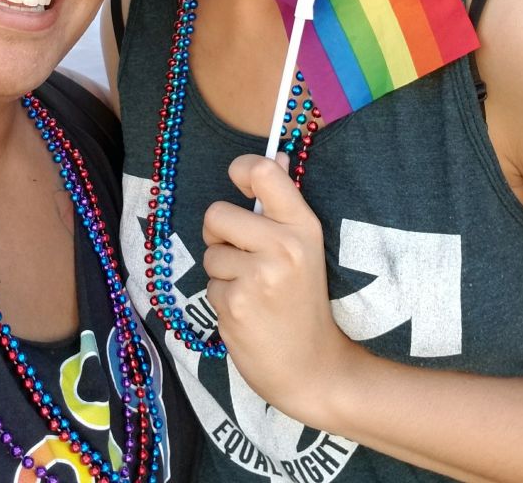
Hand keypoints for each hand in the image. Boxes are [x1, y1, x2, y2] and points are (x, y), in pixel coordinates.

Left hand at [203, 154, 353, 422]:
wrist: (314, 367)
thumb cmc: (305, 300)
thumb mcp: (307, 247)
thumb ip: (285, 202)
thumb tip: (275, 155)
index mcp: (303, 225)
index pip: (262, 171)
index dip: (241, 170)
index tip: (241, 186)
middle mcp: (283, 246)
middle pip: (216, 213)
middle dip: (220, 235)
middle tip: (244, 256)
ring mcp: (258, 276)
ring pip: (210, 254)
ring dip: (223, 272)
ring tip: (254, 291)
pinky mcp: (235, 305)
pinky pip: (208, 285)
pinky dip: (222, 298)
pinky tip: (248, 312)